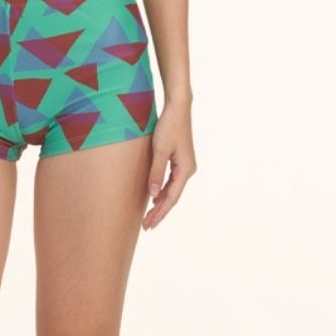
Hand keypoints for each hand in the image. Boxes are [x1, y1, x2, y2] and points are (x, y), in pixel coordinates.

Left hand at [142, 101, 195, 230]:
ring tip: (149, 216)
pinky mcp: (180, 160)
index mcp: (185, 170)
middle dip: (159, 212)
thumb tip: (153, 195)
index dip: (160, 212)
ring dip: (160, 203)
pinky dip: (163, 191)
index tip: (149, 224)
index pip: (171, 197)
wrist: (178, 108)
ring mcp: (185, 165)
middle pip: (173, 197)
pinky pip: (171, 181)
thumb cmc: (168, 126)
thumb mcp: (159, 150)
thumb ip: (156, 173)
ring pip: (172, 190)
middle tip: (146, 226)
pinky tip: (155, 198)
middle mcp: (188, 170)